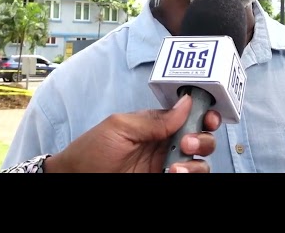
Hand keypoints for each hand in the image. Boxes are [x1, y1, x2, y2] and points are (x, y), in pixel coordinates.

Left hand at [44, 94, 220, 172]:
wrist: (75, 179)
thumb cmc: (91, 151)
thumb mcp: (120, 127)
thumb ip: (154, 119)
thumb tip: (185, 104)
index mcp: (157, 126)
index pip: (190, 117)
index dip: (204, 115)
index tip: (208, 118)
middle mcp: (166, 145)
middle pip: (201, 139)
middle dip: (202, 139)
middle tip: (185, 143)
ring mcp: (166, 167)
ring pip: (201, 163)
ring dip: (196, 163)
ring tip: (176, 168)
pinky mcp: (163, 180)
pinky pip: (190, 177)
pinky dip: (190, 174)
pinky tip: (174, 174)